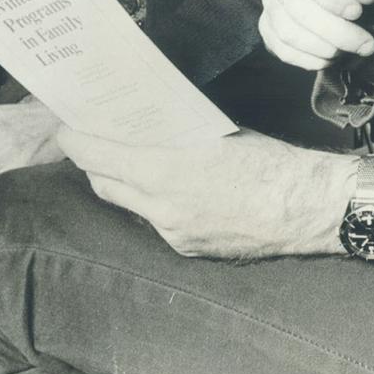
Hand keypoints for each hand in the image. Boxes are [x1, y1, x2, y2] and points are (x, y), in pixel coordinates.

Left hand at [57, 126, 358, 259]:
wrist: (307, 208)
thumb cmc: (269, 161)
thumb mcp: (217, 134)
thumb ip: (178, 134)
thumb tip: (152, 125)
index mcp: (166, 170)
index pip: (97, 155)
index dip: (75, 140)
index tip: (66, 126)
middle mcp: (161, 206)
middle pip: (103, 183)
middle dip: (92, 161)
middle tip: (90, 139)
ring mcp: (173, 232)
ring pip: (128, 204)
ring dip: (121, 183)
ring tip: (125, 162)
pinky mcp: (188, 249)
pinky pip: (156, 222)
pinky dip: (153, 204)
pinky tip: (169, 190)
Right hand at [259, 0, 373, 70]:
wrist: (358, 13)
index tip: (356, 12)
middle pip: (296, 5)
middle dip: (334, 30)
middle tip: (365, 42)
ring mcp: (272, 2)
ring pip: (288, 31)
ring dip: (324, 47)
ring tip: (351, 49)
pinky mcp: (269, 29)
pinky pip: (282, 49)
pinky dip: (311, 59)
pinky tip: (333, 57)